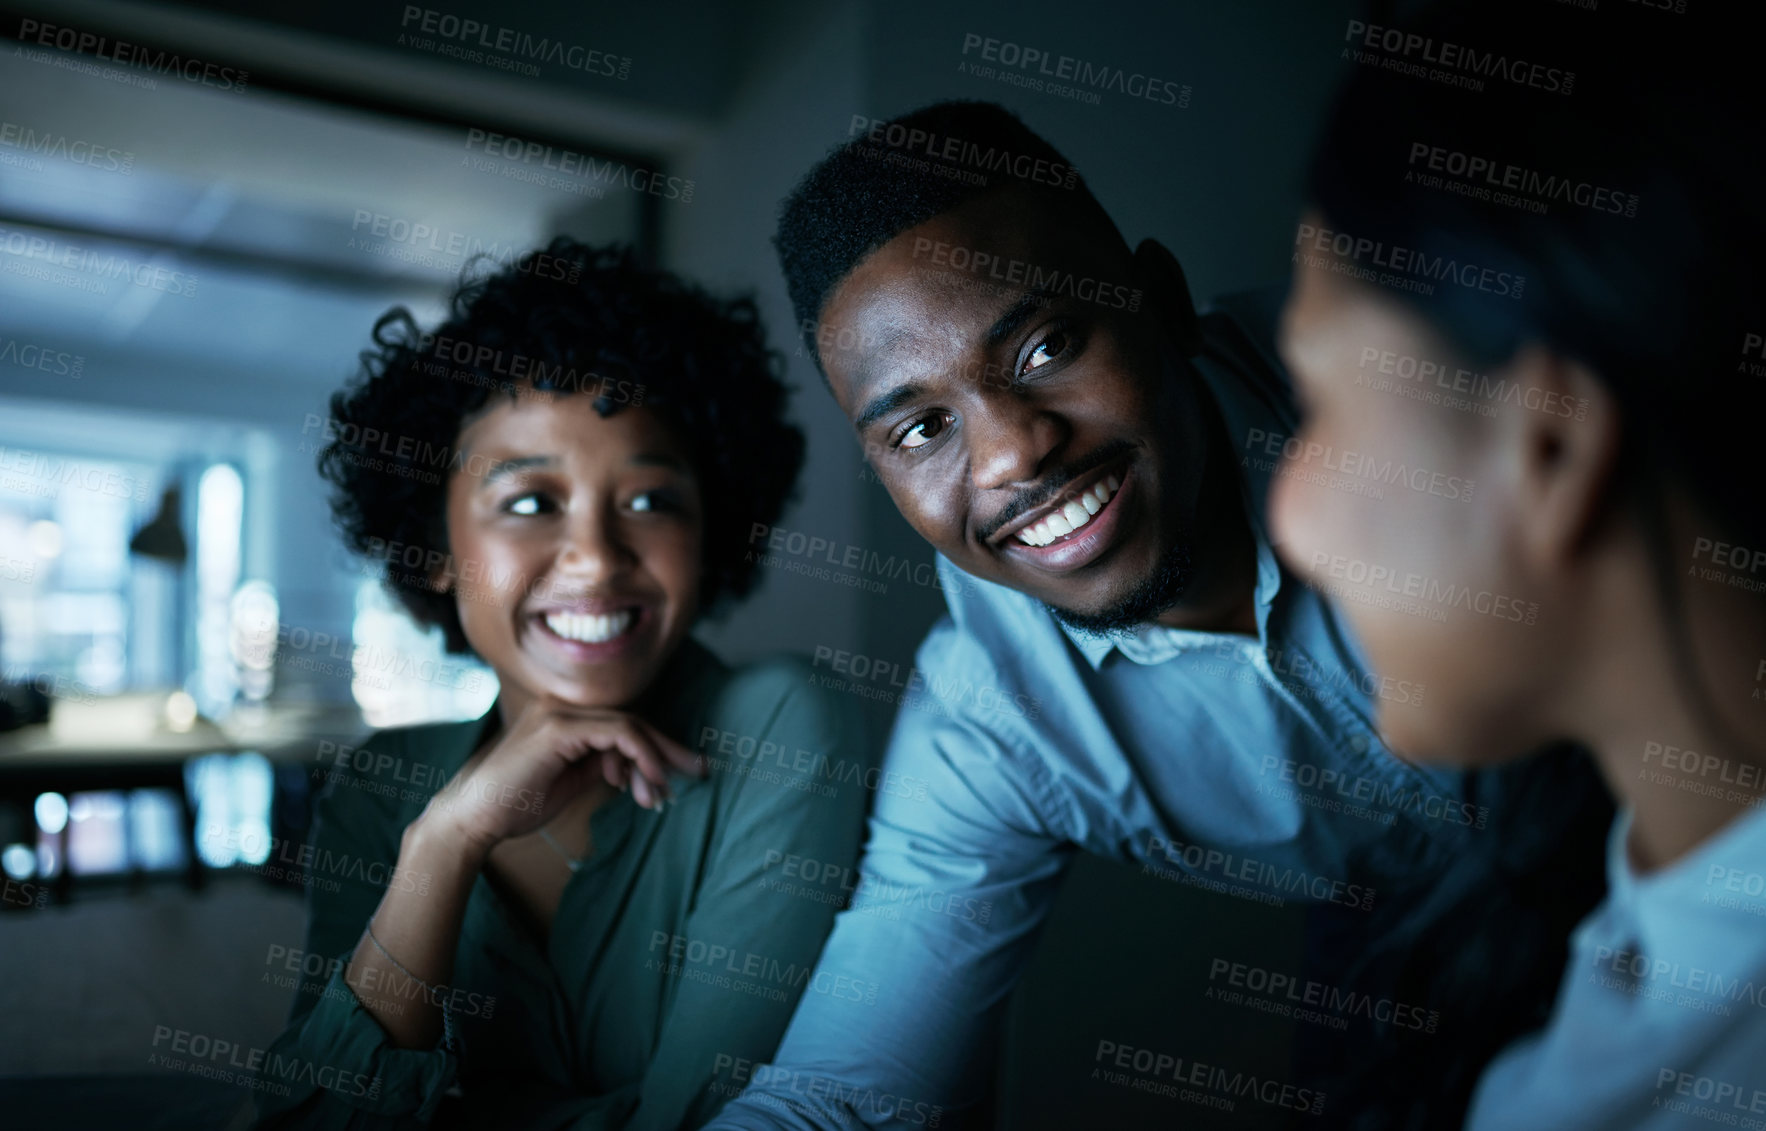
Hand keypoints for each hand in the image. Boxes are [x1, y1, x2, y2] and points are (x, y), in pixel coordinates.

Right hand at [421, 697, 704, 854]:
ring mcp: (559, 713)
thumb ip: (599, 764)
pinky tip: (648, 783)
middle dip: (669, 749)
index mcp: (563, 716)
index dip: (656, 747)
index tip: (681, 773)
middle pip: (633, 721)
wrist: (472, 819)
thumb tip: (634, 765)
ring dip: (655, 761)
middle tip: (699, 770)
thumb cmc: (515, 805)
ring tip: (662, 795)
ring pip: (630, 725)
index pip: (622, 724)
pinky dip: (641, 757)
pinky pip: (618, 733)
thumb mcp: (570, 782)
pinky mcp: (559, 728)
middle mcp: (562, 706)